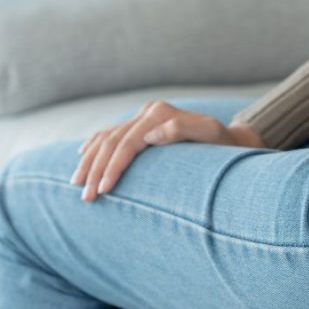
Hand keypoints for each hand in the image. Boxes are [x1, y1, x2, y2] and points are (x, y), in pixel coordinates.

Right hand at [71, 100, 264, 201]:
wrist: (231, 140)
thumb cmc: (224, 145)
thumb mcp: (212, 136)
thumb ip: (184, 129)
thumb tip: (150, 135)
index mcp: (161, 113)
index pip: (128, 142)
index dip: (114, 166)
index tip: (104, 190)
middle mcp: (149, 112)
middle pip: (112, 141)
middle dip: (96, 169)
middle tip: (85, 196)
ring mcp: (143, 117)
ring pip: (106, 137)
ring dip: (89, 161)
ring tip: (76, 184)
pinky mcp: (140, 124)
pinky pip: (109, 134)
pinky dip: (94, 145)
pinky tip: (82, 156)